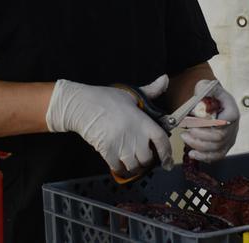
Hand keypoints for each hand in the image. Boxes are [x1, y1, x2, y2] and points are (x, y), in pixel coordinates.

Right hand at [46, 75, 172, 174]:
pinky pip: (118, 168)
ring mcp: (121, 145)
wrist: (82, 105)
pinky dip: (120, 169)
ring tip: (132, 160)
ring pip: (134, 166)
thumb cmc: (106, 98)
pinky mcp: (107, 152)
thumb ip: (151, 90)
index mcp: (143, 121)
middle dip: (147, 160)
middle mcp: (134, 136)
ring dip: (134, 166)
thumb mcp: (131, 93)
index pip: (162, 141)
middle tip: (143, 156)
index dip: (166, 154)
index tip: (166, 161)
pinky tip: (119, 163)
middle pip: (147, 158)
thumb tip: (165, 79)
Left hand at [182, 80, 239, 161]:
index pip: (223, 122)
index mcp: (232, 112)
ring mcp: (230, 138)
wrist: (216, 102)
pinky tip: (192, 153)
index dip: (207, 124)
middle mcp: (234, 127)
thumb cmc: (212, 95)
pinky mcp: (224, 146)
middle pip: (218, 138)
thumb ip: (203, 89)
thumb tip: (199, 96)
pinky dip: (204, 157)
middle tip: (185, 130)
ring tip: (185, 137)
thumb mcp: (208, 87)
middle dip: (199, 136)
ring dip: (198, 145)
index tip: (193, 119)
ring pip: (216, 148)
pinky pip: (217, 156)